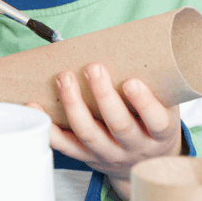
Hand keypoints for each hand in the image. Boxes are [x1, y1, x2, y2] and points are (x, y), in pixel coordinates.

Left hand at [27, 62, 184, 200]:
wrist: (145, 161)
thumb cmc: (153, 123)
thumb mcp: (166, 106)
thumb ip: (157, 83)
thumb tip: (144, 39)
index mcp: (160, 134)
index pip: (156, 122)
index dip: (144, 104)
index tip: (131, 83)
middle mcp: (135, 147)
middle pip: (119, 126)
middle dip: (103, 96)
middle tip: (93, 68)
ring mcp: (109, 153)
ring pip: (89, 134)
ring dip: (74, 105)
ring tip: (65, 78)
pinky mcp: (86, 157)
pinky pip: (64, 145)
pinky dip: (48, 127)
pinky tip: (35, 107)